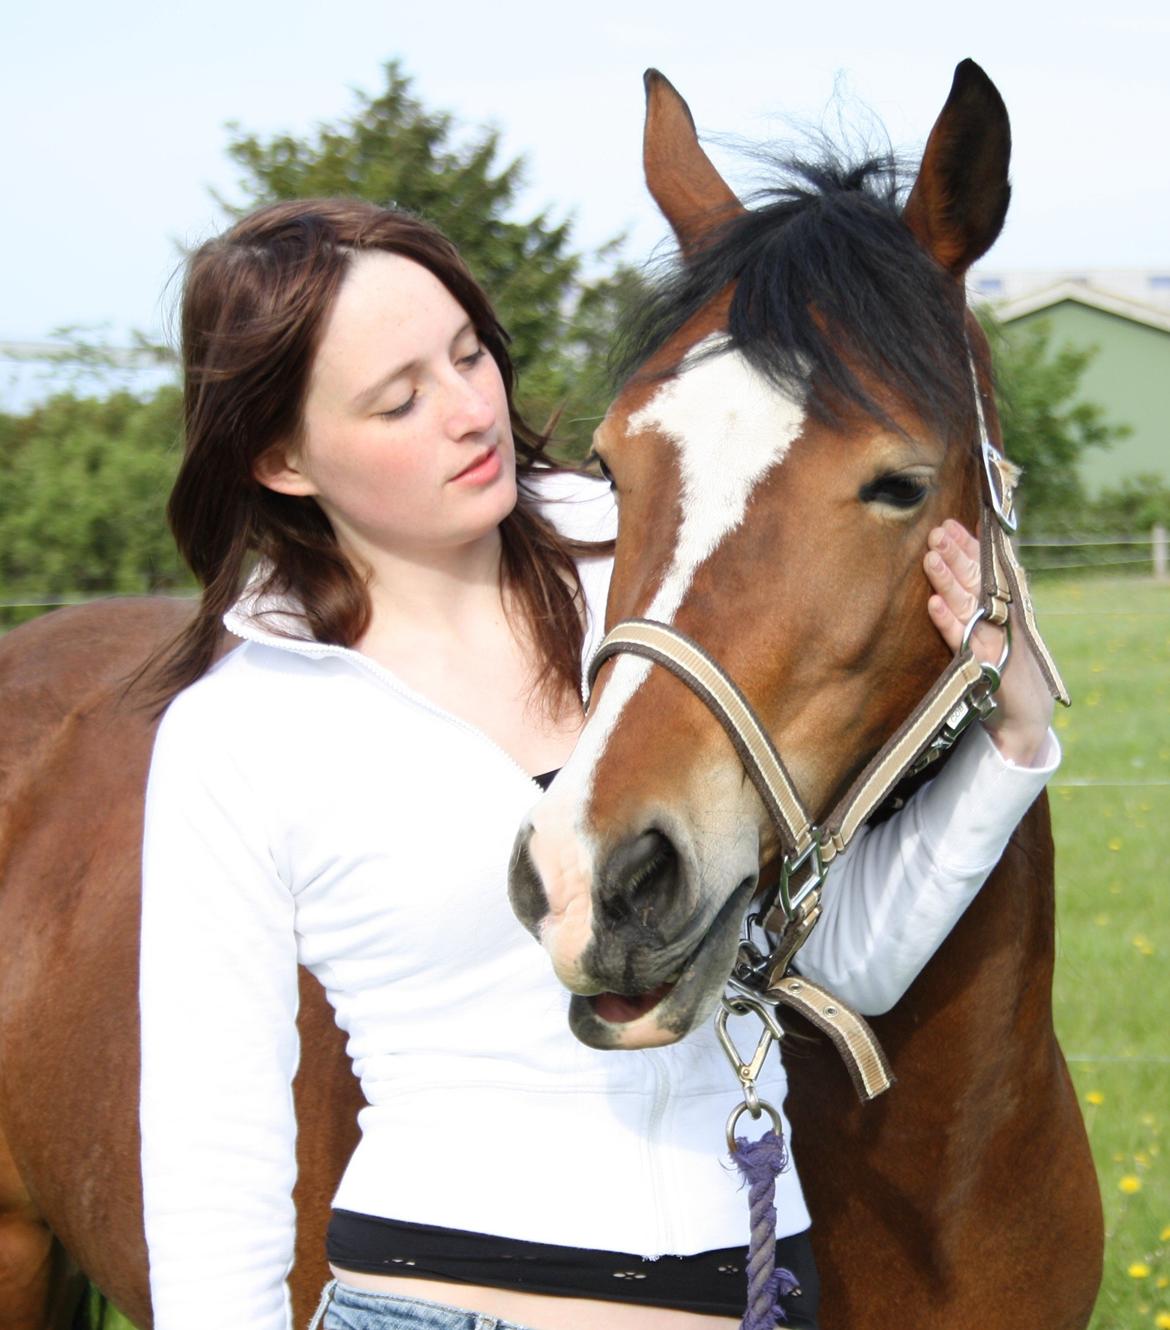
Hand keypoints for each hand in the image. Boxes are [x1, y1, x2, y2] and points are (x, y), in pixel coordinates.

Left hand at [924, 519, 1053, 766]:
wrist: (1025, 718)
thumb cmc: (1007, 668)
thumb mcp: (997, 628)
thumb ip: (982, 597)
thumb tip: (968, 558)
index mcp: (1003, 606)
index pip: (983, 569)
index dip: (966, 546)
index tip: (948, 524)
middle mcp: (1000, 619)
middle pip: (975, 581)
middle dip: (956, 555)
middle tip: (937, 531)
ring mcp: (993, 641)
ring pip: (967, 604)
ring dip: (948, 580)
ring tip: (931, 557)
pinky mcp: (985, 667)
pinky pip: (961, 641)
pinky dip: (947, 622)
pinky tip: (933, 604)